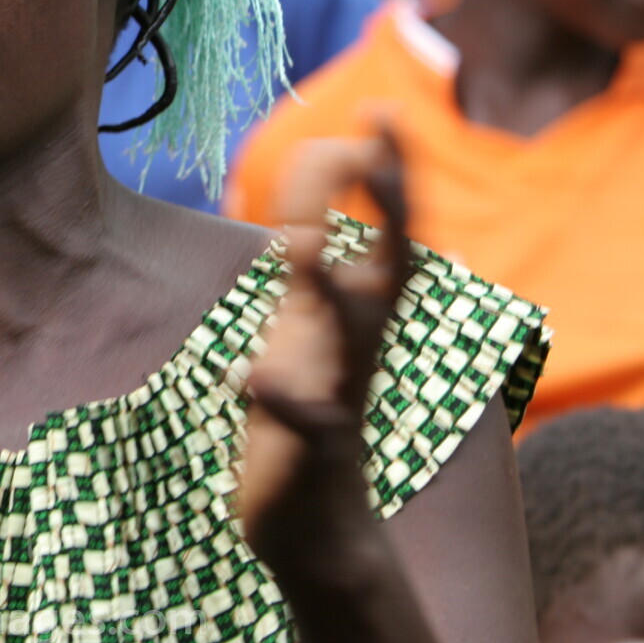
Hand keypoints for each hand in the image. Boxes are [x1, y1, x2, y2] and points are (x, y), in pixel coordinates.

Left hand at [239, 133, 409, 578]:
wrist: (317, 531)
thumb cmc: (305, 421)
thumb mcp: (304, 339)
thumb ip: (306, 280)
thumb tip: (300, 221)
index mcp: (348, 316)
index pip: (376, 230)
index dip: (377, 172)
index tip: (378, 111)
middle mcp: (354, 346)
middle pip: (390, 265)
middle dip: (392, 202)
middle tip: (384, 138)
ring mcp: (340, 396)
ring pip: (351, 338)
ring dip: (331, 291)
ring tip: (302, 247)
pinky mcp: (316, 451)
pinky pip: (306, 422)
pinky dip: (283, 400)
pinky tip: (252, 379)